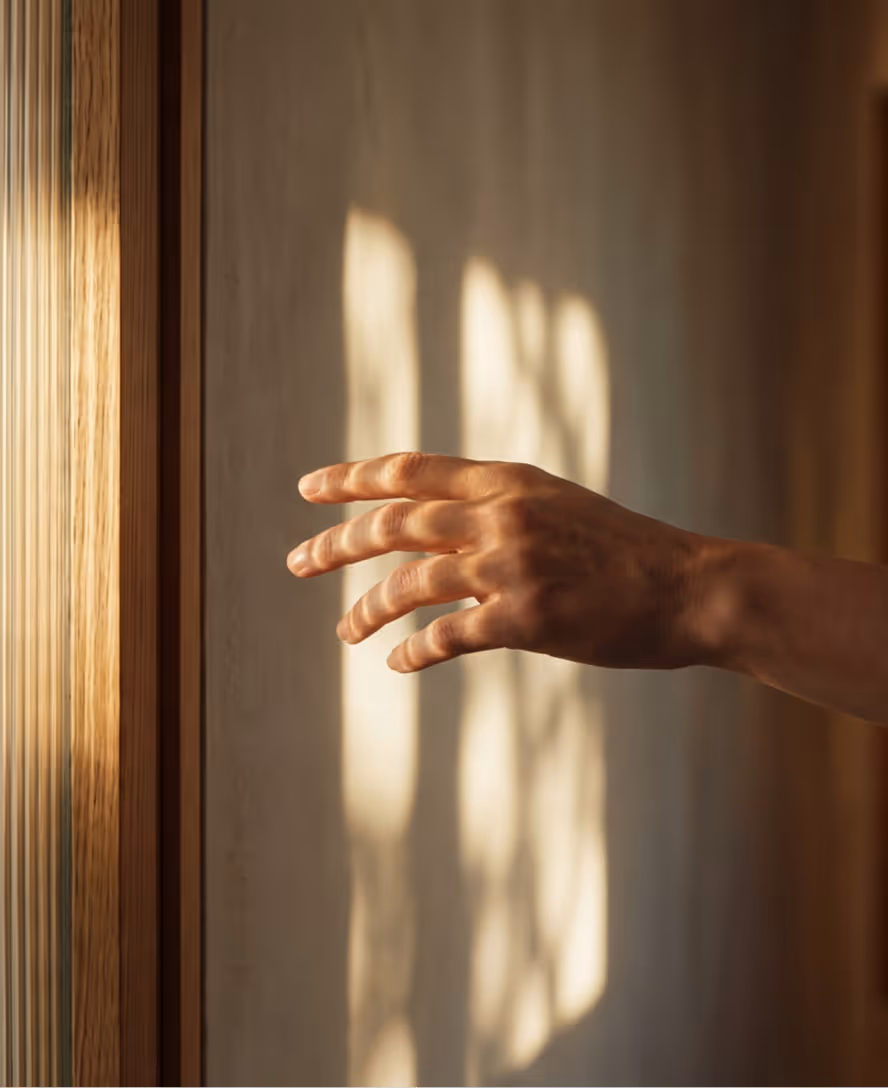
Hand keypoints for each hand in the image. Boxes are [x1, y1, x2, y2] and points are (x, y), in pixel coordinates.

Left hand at [287, 452, 712, 673]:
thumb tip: (434, 527)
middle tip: (297, 563)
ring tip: (344, 632)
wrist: (691, 587)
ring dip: (366, 610)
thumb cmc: (623, 549)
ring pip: (408, 584)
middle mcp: (500, 515)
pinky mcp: (526, 619)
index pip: (407, 469)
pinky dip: (414, 651)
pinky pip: (447, 637)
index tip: (307, 489)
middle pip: (392, 523)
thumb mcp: (554, 505)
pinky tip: (398, 662)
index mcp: (506, 481)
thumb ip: (494, 509)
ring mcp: (511, 566)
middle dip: (335, 544)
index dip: (349, 478)